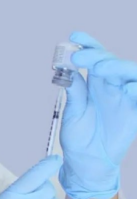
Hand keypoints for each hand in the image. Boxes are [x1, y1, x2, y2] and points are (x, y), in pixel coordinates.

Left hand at [59, 31, 136, 198]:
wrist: (87, 161)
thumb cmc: (78, 136)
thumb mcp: (73, 111)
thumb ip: (75, 90)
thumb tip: (68, 68)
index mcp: (95, 83)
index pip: (96, 57)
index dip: (88, 44)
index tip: (74, 36)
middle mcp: (112, 86)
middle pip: (112, 63)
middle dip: (98, 57)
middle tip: (81, 58)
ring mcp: (126, 98)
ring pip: (132, 74)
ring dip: (119, 68)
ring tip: (102, 69)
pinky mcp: (135, 112)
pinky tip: (131, 88)